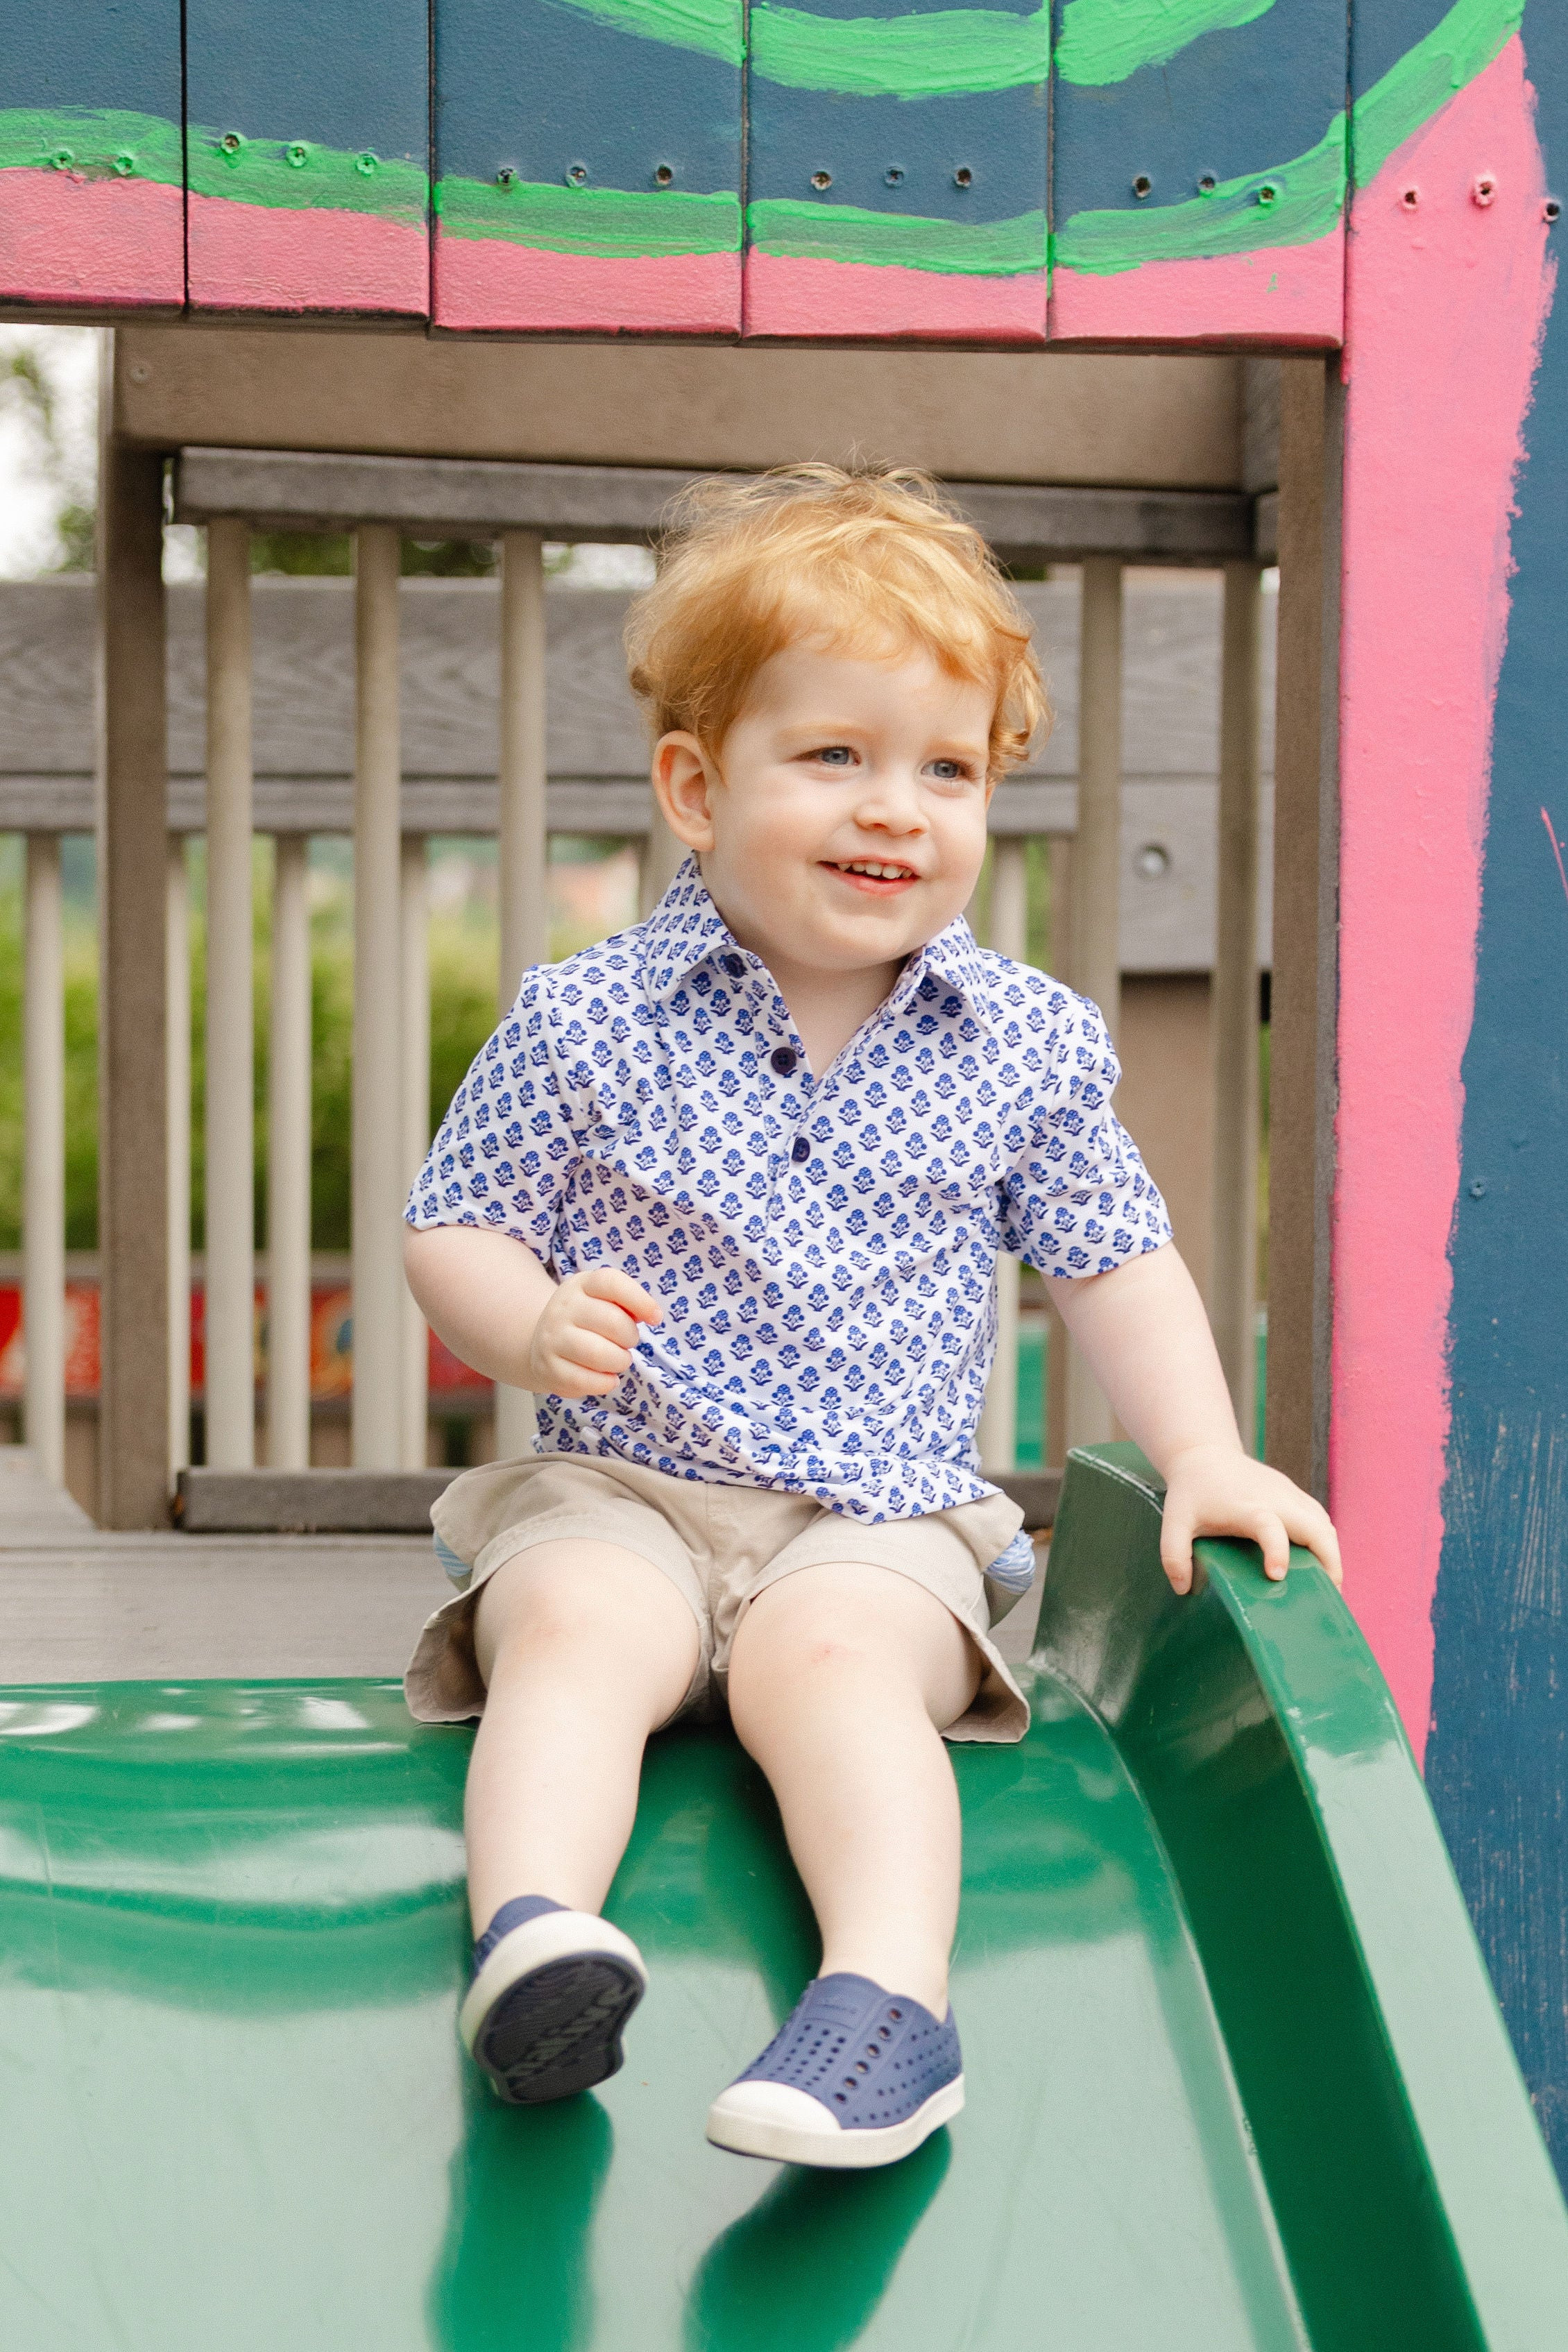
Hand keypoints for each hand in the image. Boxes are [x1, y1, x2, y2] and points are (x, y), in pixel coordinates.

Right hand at [522, 1267, 660, 1397]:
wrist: (543, 1342)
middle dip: (630, 1338)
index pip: (612, 1283)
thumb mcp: (603, 1300)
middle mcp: (563, 1308)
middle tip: (626, 1343)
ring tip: (618, 1360)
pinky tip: (607, 1378)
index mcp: (581, 1285)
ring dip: (620, 1361)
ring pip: (600, 1355)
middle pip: (613, 1322)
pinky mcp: (548, 1368)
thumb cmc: (587, 1319)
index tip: (655, 1318)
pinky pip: (586, 1381)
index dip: (640, 1300)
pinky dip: (606, 1383)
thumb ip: (627, 1303)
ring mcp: (552, 1338)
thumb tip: (650, 1314)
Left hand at [1158, 1442, 1341, 1594]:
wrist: (1206, 1455)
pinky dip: (1326, 1541)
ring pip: (1324, 1524)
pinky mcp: (1294, 1495)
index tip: (1277, 1575)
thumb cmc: (1191, 1492)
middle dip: (1329, 1561)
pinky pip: (1320, 1518)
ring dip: (1331, 1553)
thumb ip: (1174, 1555)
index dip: (1277, 1551)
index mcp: (1248, 1507)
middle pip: (1316, 1527)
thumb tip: (1183, 1589)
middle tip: (1329, 1594)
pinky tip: (1320, 1563)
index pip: (1270, 1527)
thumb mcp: (1174, 1521)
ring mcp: (1289, 1495)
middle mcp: (1275, 1499)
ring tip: (1328, 1585)